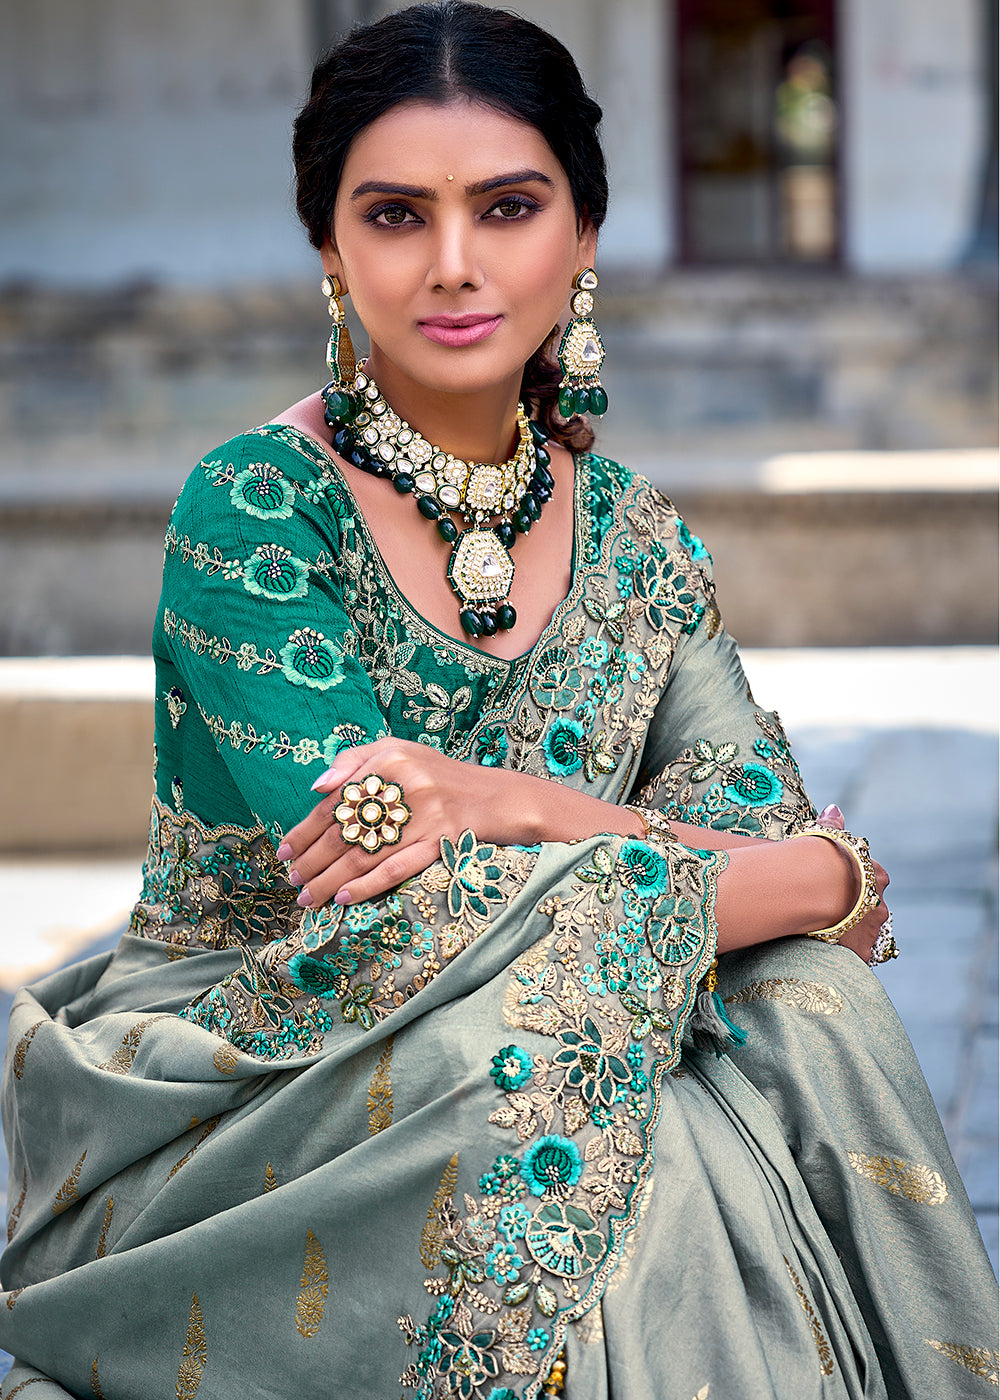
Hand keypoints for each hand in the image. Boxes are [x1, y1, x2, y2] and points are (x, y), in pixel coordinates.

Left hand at [276, 737, 564, 908]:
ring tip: (308, 898)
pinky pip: (396, 869)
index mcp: (390, 759)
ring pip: (365, 855)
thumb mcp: (398, 752)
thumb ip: (354, 761)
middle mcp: (406, 784)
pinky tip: (343, 898)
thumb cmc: (437, 775)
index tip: (284, 853)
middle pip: (345, 831)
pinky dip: (366, 886)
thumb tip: (315, 788)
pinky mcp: (440, 842)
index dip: (305, 830)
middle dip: (312, 861)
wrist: (494, 797)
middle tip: (292, 881)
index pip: (335, 801)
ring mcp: (425, 816)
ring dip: (330, 880)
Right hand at [813, 803, 890, 963]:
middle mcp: (880, 903)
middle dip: (857, 910)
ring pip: (867, 933)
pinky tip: (829, 952)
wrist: (816, 891)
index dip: (855, 882)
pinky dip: (846, 955)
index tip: (839, 885)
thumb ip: (832, 825)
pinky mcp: (860, 952)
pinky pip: (856, 956)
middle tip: (834, 912)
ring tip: (829, 934)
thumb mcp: (826, 838)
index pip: (872, 878)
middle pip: (873, 908)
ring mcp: (873, 930)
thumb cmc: (819, 860)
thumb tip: (834, 808)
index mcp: (875, 876)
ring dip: (853, 933)